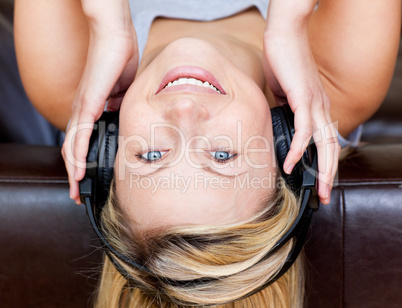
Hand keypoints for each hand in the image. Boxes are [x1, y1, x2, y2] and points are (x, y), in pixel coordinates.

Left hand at [61, 0, 137, 203]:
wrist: (115, 36)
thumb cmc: (119, 59)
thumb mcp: (123, 92)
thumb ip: (120, 107)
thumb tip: (121, 118)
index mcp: (90, 109)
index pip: (81, 140)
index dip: (82, 161)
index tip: (87, 178)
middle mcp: (81, 111)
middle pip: (71, 149)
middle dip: (74, 174)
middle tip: (77, 193)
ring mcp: (82, 108)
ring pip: (71, 146)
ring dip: (72, 171)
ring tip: (75, 191)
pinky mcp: (87, 104)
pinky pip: (79, 134)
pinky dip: (76, 154)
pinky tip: (77, 171)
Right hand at [263, 6, 340, 204]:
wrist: (284, 34)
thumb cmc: (283, 60)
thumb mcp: (283, 92)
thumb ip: (284, 109)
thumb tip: (277, 122)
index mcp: (317, 106)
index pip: (325, 140)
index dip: (325, 162)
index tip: (319, 180)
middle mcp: (321, 107)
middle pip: (331, 146)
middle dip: (330, 174)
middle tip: (325, 196)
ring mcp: (315, 102)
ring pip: (324, 142)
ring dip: (323, 169)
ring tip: (319, 189)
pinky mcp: (304, 98)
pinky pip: (304, 129)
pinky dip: (299, 148)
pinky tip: (292, 163)